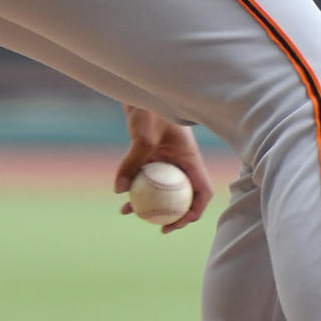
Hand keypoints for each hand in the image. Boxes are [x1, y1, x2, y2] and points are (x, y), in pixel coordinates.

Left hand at [114, 107, 213, 232]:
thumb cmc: (149, 109)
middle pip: (185, 196)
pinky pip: (149, 181)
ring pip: (165, 191)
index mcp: (190, 159)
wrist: (140, 93)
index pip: (202, 191)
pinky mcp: (153, 159)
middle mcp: (182, 163)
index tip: (177, 223)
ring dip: (152, 205)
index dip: (194, 211)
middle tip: (160, 228)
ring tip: (132, 214)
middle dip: (175, 215)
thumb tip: (119, 190)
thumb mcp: (143, 135)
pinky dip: (139, 192)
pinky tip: (122, 201)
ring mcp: (168, 162)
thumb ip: (132, 161)